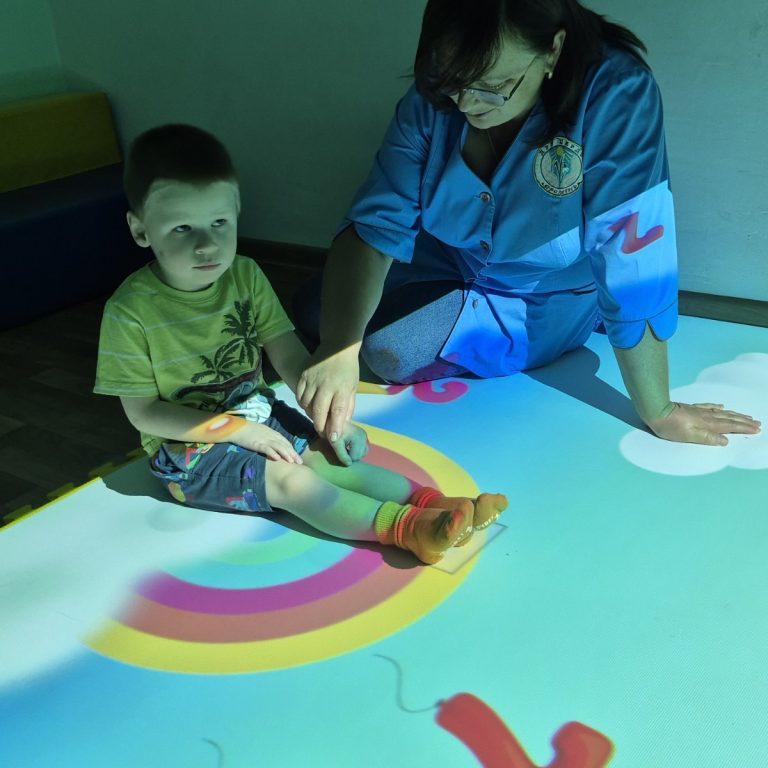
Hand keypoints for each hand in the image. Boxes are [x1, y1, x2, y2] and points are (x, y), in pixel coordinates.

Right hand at [230, 422, 302, 462]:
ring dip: (286, 454)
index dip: (292, 450)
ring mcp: (264, 439)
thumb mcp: (263, 433)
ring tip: (292, 462)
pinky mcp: (257, 443)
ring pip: (278, 447)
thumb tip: (275, 446)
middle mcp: (271, 436)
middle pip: (285, 445)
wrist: (237, 427)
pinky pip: (266, 448)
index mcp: (273, 433)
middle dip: (293, 454)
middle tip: (300, 462)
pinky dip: (272, 453)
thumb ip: (270, 438)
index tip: (298, 458)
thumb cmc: (249, 430)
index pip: (285, 443)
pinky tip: (278, 458)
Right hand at [296, 345, 359, 441]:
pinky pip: (299, 395)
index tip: (333, 439)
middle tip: (322, 433)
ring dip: (311, 414)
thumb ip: (348, 406)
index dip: (335, 426)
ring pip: (306, 405)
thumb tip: (342, 424)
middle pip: (319, 411)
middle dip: (320, 426)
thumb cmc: (348, 369)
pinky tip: (309, 405)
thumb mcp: (354, 388)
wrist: (338, 347)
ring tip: (317, 416)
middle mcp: (326, 385)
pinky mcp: (303, 376)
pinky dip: (303, 404)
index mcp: (342, 388)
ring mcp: (312, 380)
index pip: (338, 411)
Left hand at [330, 423, 369, 466]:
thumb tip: (349, 464)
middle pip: (360, 456)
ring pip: (363, 453)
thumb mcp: (335, 444)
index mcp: (358, 437)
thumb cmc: (333, 432)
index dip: (346, 456)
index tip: (339, 450)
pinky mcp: (364, 437)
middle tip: (342, 448)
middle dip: (351, 455)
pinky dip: (357, 450)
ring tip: (345, 447)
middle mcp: (364, 436)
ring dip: (354, 453)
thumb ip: (342, 454)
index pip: (355, 457)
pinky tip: (349, 446)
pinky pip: (363, 449)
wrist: (333, 421)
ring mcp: (365, 436)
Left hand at [646, 402, 761, 445]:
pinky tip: (722, 406)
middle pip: (729, 419)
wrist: (657, 411)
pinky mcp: (692, 408)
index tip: (756, 429)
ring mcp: (700, 411)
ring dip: (735, 414)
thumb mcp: (689, 437)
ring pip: (722, 412)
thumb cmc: (670, 427)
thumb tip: (725, 441)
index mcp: (708, 425)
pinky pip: (710, 406)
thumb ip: (707, 438)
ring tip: (745, 416)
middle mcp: (707, 416)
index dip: (744, 428)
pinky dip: (718, 407)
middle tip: (757, 423)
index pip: (730, 427)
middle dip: (744, 421)